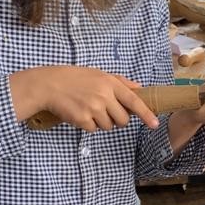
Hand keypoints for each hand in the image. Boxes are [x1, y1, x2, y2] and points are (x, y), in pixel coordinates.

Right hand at [9, 66, 159, 132]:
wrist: (49, 85)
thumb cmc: (74, 78)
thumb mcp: (98, 74)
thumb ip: (120, 81)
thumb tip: (139, 86)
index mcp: (110, 83)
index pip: (134, 101)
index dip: (146, 114)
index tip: (154, 124)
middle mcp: (104, 96)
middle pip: (123, 120)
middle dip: (117, 120)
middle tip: (104, 111)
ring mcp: (94, 108)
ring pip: (109, 127)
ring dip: (101, 122)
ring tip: (88, 109)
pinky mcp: (83, 119)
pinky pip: (94, 130)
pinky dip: (88, 125)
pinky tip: (80, 113)